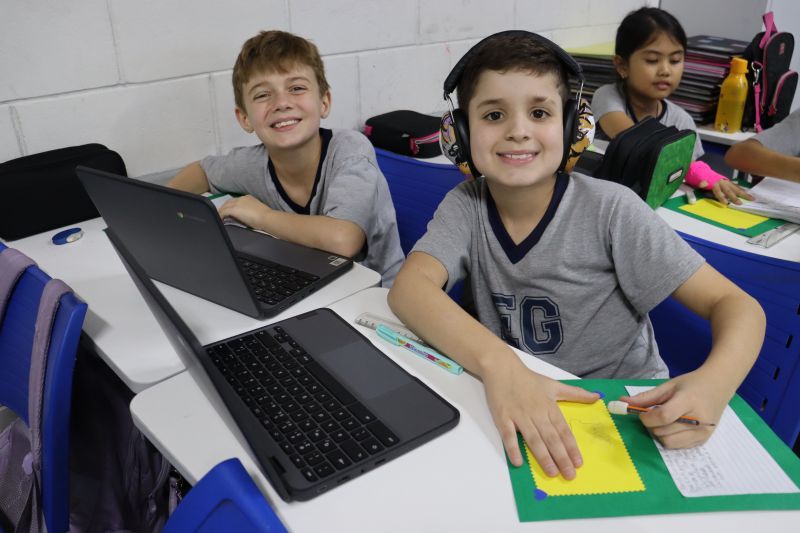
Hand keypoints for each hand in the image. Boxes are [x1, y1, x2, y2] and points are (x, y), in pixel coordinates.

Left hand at [217, 195, 270, 228]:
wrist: (266, 217)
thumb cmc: (265, 216)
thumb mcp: (257, 210)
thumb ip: (250, 210)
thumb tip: (247, 215)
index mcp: (248, 198)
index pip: (236, 200)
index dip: (231, 205)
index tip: (230, 211)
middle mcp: (241, 198)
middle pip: (228, 202)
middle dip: (224, 208)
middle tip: (221, 214)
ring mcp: (237, 203)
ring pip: (225, 206)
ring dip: (221, 212)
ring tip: (220, 218)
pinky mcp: (234, 209)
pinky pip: (223, 212)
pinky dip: (221, 216)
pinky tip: (221, 220)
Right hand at [482, 358, 598, 478]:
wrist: (502, 368)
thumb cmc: (528, 378)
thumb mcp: (554, 384)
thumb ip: (576, 393)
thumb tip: (597, 397)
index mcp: (549, 406)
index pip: (563, 430)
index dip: (571, 447)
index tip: (579, 463)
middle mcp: (536, 412)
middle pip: (551, 438)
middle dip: (562, 457)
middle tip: (569, 475)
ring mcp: (519, 416)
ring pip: (534, 439)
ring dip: (543, 457)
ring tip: (552, 472)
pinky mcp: (503, 417)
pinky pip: (508, 436)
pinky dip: (513, 449)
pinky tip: (518, 462)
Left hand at [619, 371, 727, 447]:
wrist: (719, 386)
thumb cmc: (692, 384)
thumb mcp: (668, 386)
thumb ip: (646, 397)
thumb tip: (622, 402)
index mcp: (689, 401)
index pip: (663, 416)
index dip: (647, 417)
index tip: (642, 413)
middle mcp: (699, 420)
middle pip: (663, 431)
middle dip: (652, 424)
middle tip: (656, 413)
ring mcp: (703, 432)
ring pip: (668, 442)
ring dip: (660, 433)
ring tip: (666, 420)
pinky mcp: (704, 440)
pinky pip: (678, 446)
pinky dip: (670, 438)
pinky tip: (675, 426)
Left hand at [697, 179, 752, 205]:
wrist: (708, 174)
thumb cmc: (705, 181)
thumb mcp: (701, 182)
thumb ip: (702, 183)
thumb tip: (702, 183)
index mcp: (715, 184)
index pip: (718, 191)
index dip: (722, 197)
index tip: (725, 203)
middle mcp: (722, 183)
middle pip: (729, 191)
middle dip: (734, 197)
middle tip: (740, 203)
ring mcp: (727, 183)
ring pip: (736, 189)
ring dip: (743, 194)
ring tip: (751, 198)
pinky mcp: (730, 183)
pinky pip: (737, 187)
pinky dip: (743, 191)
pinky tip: (748, 195)